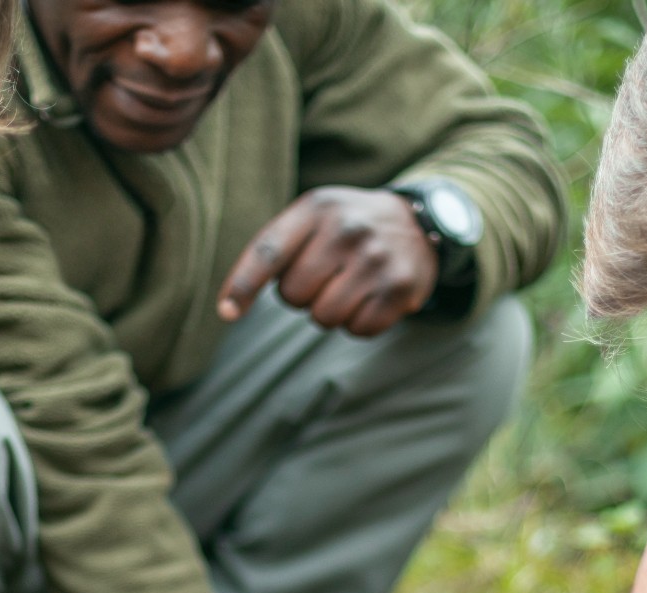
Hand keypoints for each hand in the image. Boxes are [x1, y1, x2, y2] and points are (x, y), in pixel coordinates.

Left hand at [217, 187, 436, 336]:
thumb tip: (232, 304)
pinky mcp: (399, 287)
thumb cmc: (347, 228)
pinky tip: (371, 297)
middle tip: (326, 276)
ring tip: (350, 285)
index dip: (244, 284)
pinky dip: (359, 323)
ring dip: (330, 312)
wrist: (418, 223)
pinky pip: (357, 330)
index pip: (269, 252)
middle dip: (302, 296)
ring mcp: (376, 258)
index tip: (227, 312)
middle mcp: (347, 229)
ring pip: (324, 318)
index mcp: (316, 208)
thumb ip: (276, 248)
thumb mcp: (314, 217)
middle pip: (293, 296)